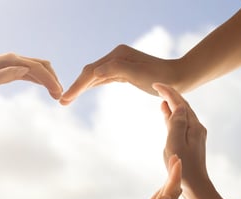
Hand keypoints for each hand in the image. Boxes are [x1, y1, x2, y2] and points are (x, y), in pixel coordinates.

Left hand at [0, 54, 62, 99]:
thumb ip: (4, 74)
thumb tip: (25, 70)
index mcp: (8, 60)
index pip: (36, 68)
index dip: (49, 80)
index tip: (58, 93)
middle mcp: (12, 61)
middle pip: (41, 66)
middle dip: (53, 79)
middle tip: (60, 97)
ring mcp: (10, 66)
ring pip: (37, 70)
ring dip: (48, 80)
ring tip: (57, 96)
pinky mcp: (7, 73)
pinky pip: (29, 75)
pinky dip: (40, 81)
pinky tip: (46, 89)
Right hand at [60, 45, 182, 104]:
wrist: (179, 78)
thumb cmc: (160, 78)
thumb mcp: (138, 74)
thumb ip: (116, 70)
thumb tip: (94, 73)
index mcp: (116, 55)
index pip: (91, 72)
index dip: (77, 86)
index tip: (65, 100)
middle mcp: (115, 56)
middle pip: (88, 73)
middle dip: (75, 87)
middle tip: (62, 102)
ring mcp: (118, 63)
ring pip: (93, 76)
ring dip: (80, 88)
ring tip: (67, 99)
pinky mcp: (122, 71)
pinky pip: (101, 79)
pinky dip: (90, 86)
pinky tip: (83, 91)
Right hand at [126, 155, 182, 198]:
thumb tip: (167, 195)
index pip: (172, 187)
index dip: (174, 173)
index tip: (177, 159)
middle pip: (172, 188)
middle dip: (174, 173)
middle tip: (175, 157)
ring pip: (167, 193)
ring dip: (170, 180)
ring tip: (173, 167)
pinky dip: (162, 190)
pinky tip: (164, 188)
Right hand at [154, 83, 209, 191]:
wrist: (194, 185)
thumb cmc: (182, 167)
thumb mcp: (176, 144)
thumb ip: (176, 123)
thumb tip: (178, 105)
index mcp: (193, 126)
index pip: (180, 103)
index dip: (168, 92)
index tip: (156, 84)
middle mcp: (196, 127)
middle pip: (183, 105)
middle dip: (170, 94)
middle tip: (157, 86)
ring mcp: (193, 134)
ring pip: (181, 113)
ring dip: (171, 103)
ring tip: (161, 96)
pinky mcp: (189, 140)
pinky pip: (180, 122)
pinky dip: (172, 114)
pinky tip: (166, 113)